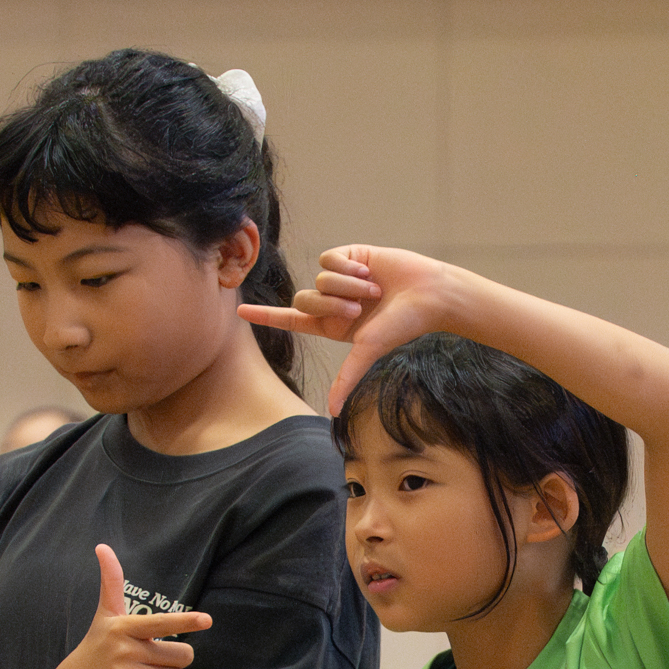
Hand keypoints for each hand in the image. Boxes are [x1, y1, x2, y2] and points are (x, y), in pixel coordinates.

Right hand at [46, 545, 212, 668]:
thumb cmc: (97, 648)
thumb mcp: (105, 616)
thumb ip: (111, 583)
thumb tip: (102, 546)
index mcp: (122, 627)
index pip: (161, 623)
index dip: (185, 621)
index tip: (206, 619)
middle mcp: (122, 651)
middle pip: (182, 657)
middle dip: (175, 661)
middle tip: (152, 660)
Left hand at [239, 245, 461, 414]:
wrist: (428, 294)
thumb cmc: (402, 326)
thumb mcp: (368, 351)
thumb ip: (346, 378)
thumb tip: (332, 411)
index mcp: (333, 325)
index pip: (293, 320)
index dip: (266, 315)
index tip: (240, 310)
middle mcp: (334, 302)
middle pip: (304, 300)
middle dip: (330, 304)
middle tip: (360, 308)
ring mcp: (341, 279)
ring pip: (319, 279)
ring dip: (346, 286)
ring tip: (373, 290)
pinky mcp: (350, 256)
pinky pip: (329, 258)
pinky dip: (348, 267)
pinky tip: (369, 271)